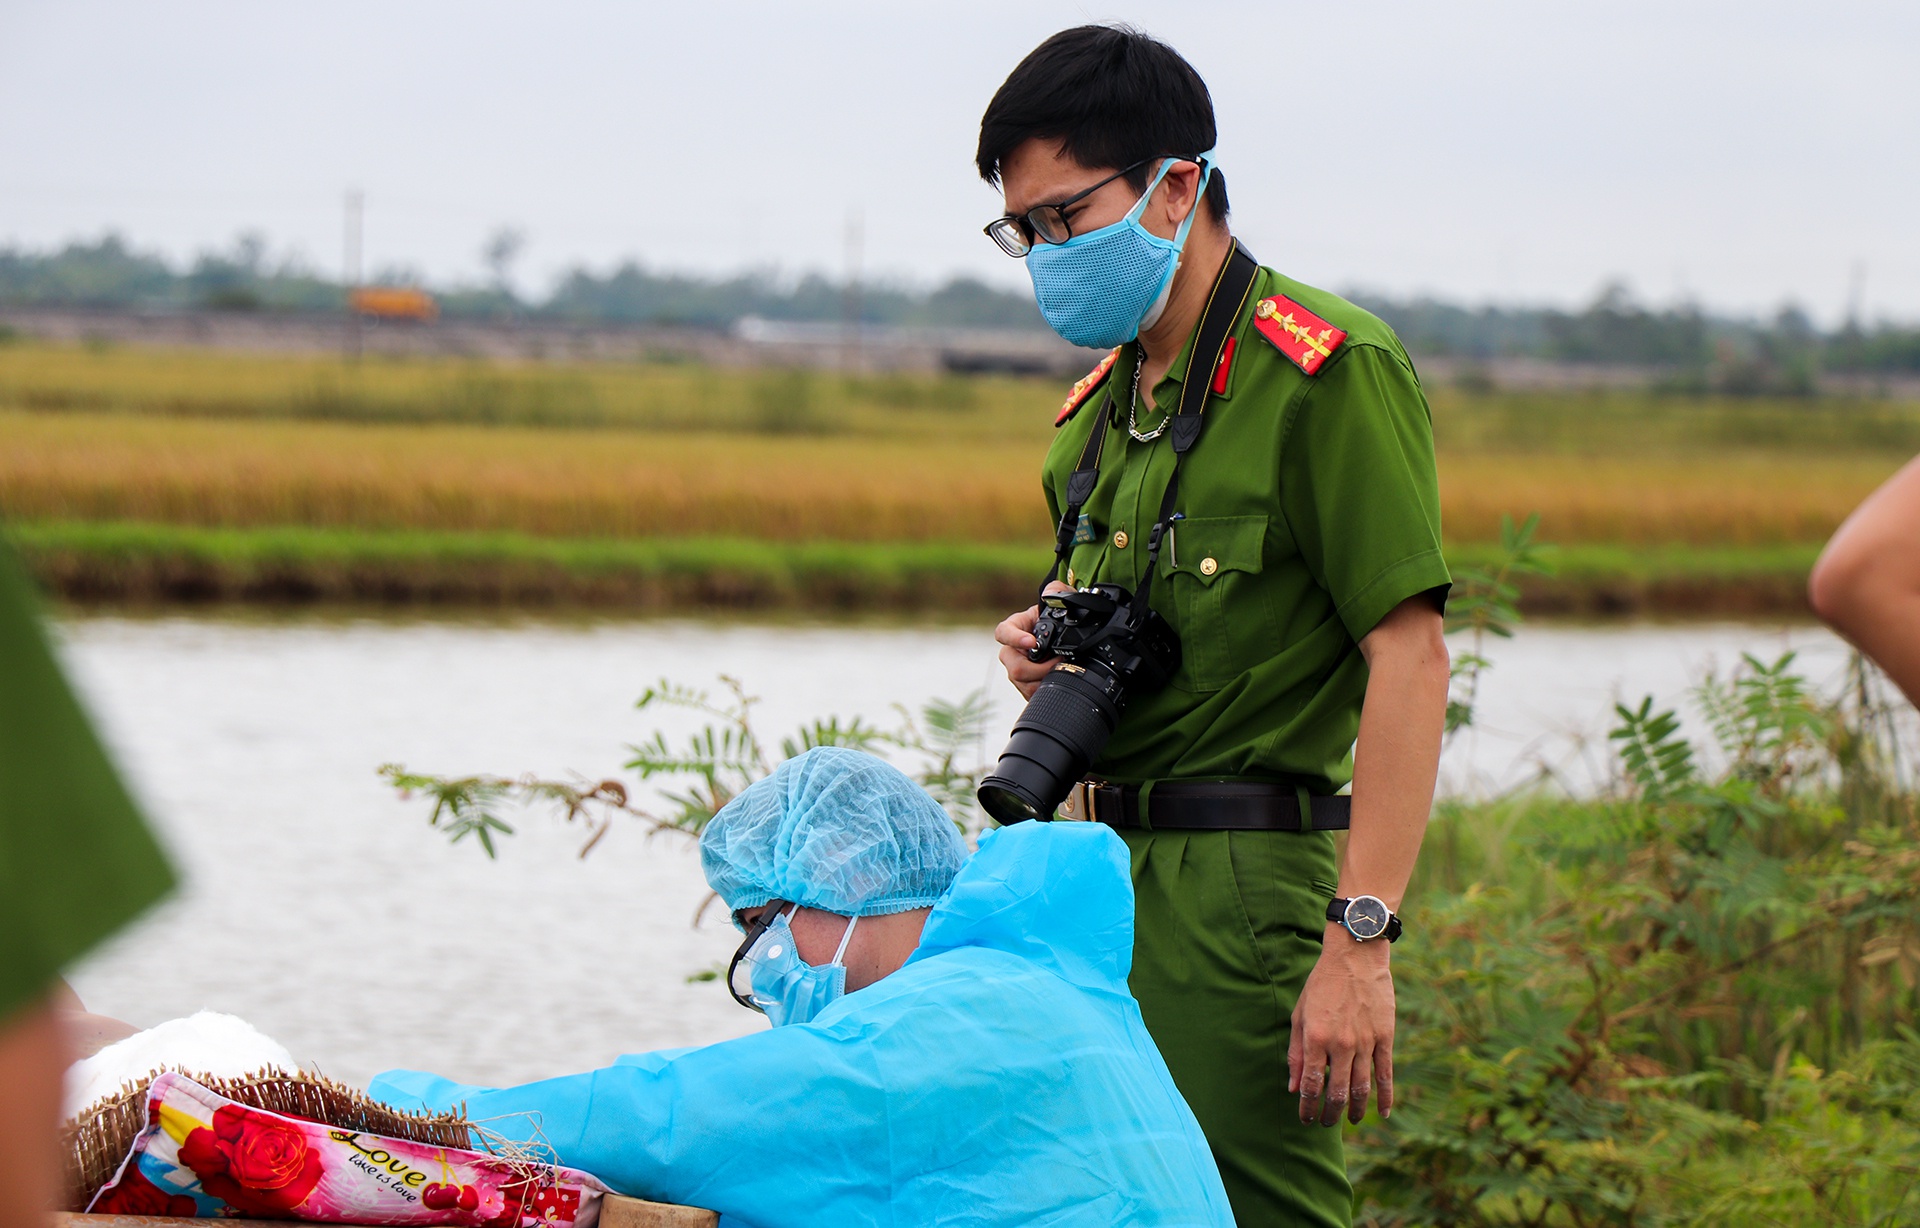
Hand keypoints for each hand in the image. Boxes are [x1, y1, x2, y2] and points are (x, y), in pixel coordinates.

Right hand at [994, 582, 1070, 698]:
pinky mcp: (1024, 684)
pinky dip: (1043, 691)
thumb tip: (1053, 591)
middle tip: (1056, 663)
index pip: (1003, 632)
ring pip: (1022, 683)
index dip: (1014, 638)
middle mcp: (1012, 650)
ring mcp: (1016, 668)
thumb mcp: (1059, 601)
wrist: (1062, 638)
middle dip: (1038, 669)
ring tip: (1060, 672)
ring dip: (1043, 680)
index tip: (1031, 642)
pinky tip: (1054, 683)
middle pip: (1014, 667)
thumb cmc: (1056, 617)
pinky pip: (1028, 694)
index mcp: (1015, 627)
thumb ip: (1055, 591)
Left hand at [1288, 928, 1395, 1125]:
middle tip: (1326, 1124)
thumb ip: (1296, 1053)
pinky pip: (1385, 1074)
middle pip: (1337, 1093)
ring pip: (1362, 1088)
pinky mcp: (1385, 1038)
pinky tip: (1382, 1113)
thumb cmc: (1321, 984)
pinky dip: (1385, 1097)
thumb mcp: (1299, 1015)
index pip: (1311, 1085)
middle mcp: (1341, 1045)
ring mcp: (1365, 1042)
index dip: (1307, 1107)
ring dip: (1356, 1110)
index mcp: (1316, 1039)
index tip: (1305, 1119)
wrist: (1355, 957)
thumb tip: (1294, 1088)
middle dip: (1330, 1114)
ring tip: (1351, 1121)